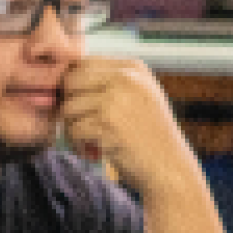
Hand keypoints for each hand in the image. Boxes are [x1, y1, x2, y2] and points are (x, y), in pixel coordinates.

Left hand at [58, 57, 201, 196]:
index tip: (82, 109)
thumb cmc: (148, 136)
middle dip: (68, 106)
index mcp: (133, 67)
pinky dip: (77, 145)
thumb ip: (108, 81)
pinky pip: (73, 129)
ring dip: (71, 130)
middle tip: (79, 126)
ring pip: (68, 107)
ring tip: (88, 143)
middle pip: (70, 81)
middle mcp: (125, 77)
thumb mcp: (138, 96)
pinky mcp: (107, 124)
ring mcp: (116, 100)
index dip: (73, 88)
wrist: (170, 169)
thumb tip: (62, 76)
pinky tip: (93, 153)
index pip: (82, 63)